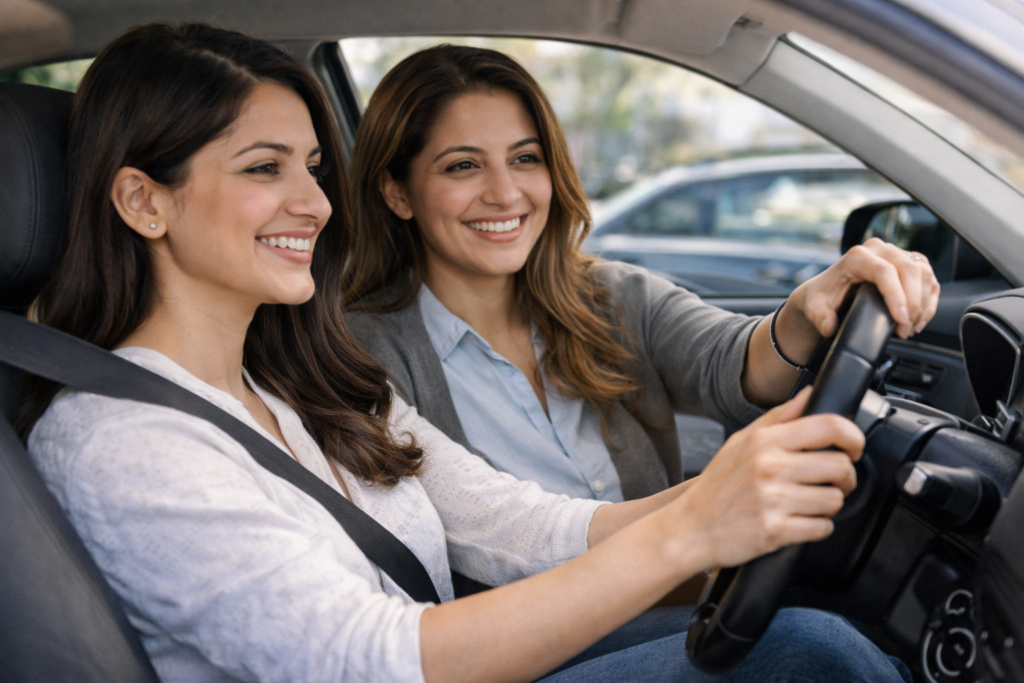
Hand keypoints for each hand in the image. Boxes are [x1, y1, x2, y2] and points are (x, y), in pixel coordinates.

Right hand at [672, 388, 863, 570]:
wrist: (691, 527)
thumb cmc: (718, 486)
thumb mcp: (741, 442)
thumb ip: (778, 417)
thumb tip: (809, 394)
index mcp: (765, 442)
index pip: (828, 426)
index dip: (853, 437)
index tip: (854, 447)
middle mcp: (770, 468)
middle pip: (840, 466)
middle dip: (845, 477)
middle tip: (832, 482)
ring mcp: (773, 500)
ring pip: (835, 500)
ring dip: (828, 505)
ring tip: (808, 503)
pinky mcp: (776, 531)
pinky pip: (822, 528)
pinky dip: (817, 528)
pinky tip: (798, 521)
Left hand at [790, 237, 939, 341]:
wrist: (828, 292)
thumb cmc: (823, 297)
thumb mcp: (813, 307)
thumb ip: (819, 317)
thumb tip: (829, 326)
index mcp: (856, 256)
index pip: (883, 271)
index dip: (896, 295)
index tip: (901, 319)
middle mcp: (878, 250)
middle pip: (908, 270)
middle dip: (913, 303)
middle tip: (905, 329)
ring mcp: (896, 254)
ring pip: (923, 273)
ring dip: (922, 304)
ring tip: (910, 328)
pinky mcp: (909, 263)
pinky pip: (928, 279)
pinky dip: (928, 301)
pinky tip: (919, 319)